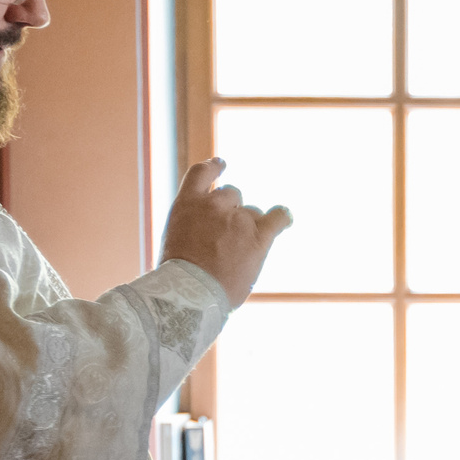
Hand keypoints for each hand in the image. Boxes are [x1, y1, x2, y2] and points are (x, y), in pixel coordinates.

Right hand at [158, 157, 290, 305]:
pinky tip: (285, 217)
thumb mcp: (174, 241)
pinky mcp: (258, 238)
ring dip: (248, 226)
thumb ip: (193, 227)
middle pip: (232, 195)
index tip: (221, 164)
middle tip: (225, 239)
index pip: (202, 173)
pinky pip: (277, 217)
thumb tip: (210, 231)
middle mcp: (214, 205)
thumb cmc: (179, 278)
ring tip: (238, 254)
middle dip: (232, 211)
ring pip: (252, 212)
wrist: (190, 295)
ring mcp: (238, 220)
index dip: (213, 168)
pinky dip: (282, 216)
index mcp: (187, 204)